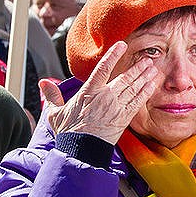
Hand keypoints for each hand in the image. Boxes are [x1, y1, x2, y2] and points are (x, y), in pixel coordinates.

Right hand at [39, 42, 162, 143]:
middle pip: (124, 78)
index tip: (122, 45)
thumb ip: (52, 96)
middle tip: (147, 60)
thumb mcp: (56, 113)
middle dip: (137, 68)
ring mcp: (116, 107)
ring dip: (144, 78)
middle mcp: (105, 97)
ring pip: (133, 88)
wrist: (81, 151)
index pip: (103, 68)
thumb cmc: (69, 132)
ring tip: (153, 69)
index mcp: (89, 91)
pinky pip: (137, 102)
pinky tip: (152, 85)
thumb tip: (43, 83)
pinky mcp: (123, 119)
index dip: (113, 55)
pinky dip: (145, 92)